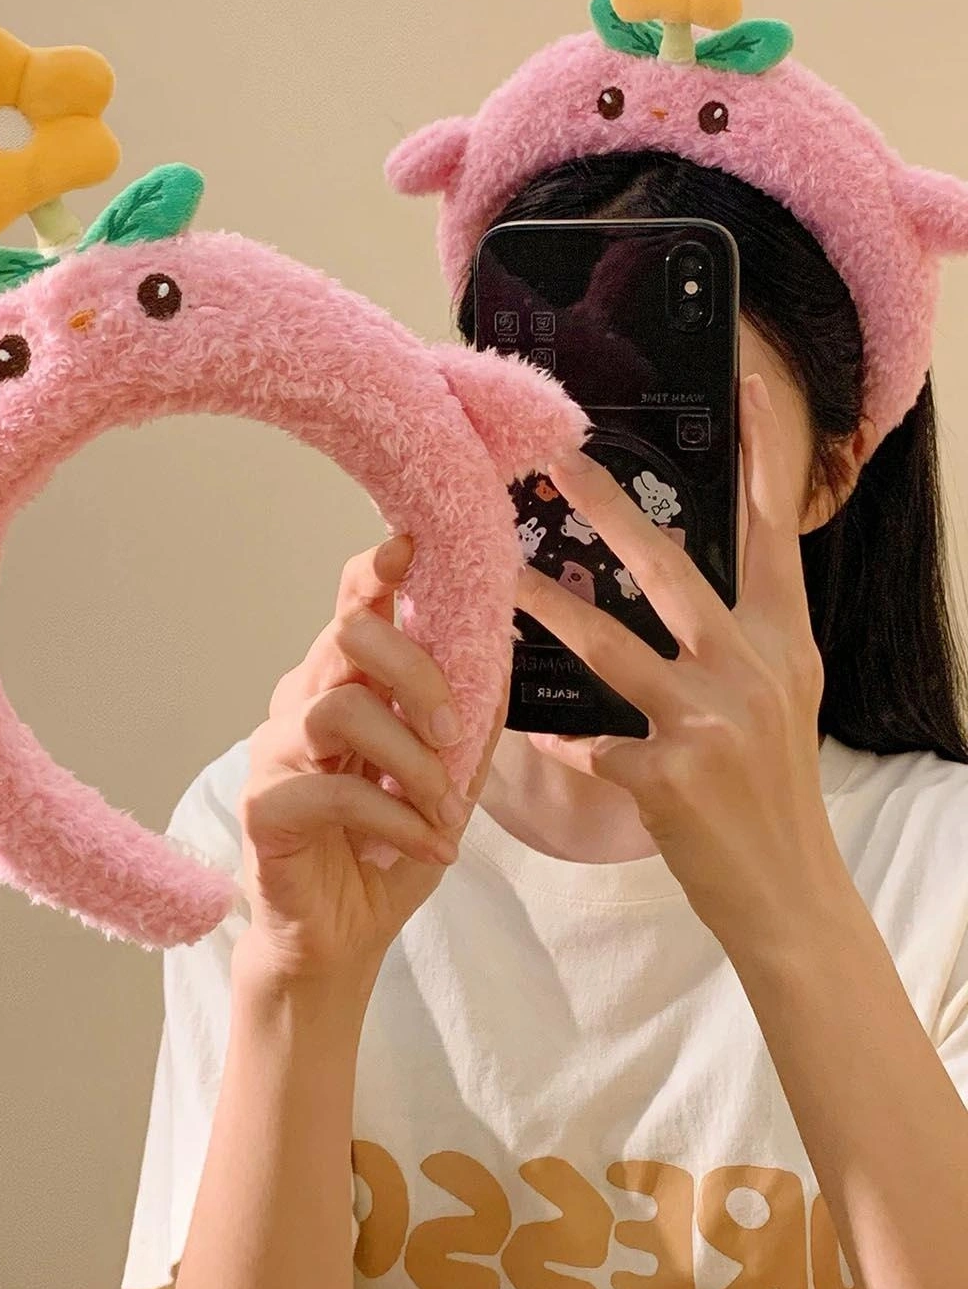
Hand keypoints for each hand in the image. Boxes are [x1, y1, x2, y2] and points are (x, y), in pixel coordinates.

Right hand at [236, 534, 507, 989]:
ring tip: (444, 808)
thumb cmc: (388, 847)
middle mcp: (302, 700)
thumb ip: (470, 716)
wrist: (341, 938)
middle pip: (347, 639)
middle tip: (453, 730)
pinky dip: (395, 818)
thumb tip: (503, 647)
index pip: (351, 605)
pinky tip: (426, 846)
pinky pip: (333, 790)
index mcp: (346, 681)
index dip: (376, 570)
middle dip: (415, 674)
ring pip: (339, 709)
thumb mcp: (447, 777)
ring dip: (410, 758)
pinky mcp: (265, 805)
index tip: (412, 548)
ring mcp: (276, 750)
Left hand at [513, 373, 845, 945]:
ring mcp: (710, 721)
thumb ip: (739, 638)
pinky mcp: (668, 775)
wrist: (789, 894)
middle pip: (670, 570)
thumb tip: (681, 580)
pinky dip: (558, 736)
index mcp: (784, 644)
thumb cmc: (773, 790)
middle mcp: (753, 670)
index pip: (773, 536)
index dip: (763, 461)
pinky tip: (531, 730)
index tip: (748, 393)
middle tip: (557, 460)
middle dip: (609, 509)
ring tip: (500, 576)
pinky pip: (589, 739)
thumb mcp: (781, 700)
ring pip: (608, 645)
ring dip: (546, 607)